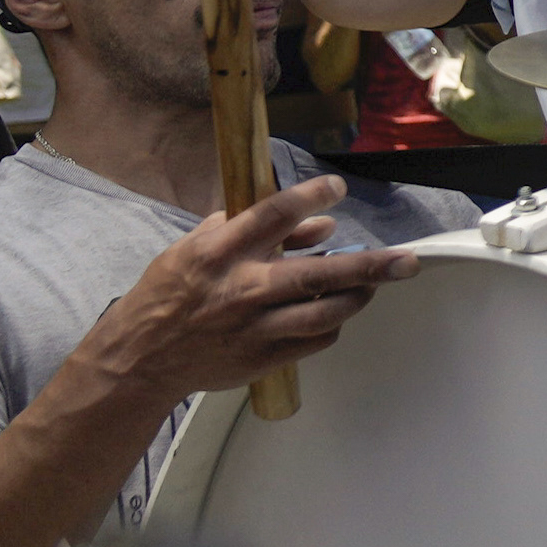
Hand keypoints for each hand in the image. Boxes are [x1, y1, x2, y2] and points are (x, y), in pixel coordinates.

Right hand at [98, 174, 412, 401]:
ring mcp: (254, 327)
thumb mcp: (198, 248)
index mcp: (220, 253)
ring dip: (357, 297)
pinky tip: (331, 313)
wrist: (140, 358)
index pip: (274, 216)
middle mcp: (242, 289)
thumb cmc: (170, 294)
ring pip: (325, 312)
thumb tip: (318, 227)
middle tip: (406, 261)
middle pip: (318, 274)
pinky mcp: (262, 358)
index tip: (337, 188)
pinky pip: (314, 339)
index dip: (311, 197)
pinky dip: (331, 324)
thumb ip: (255, 231)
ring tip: (371, 286)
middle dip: (370, 266)